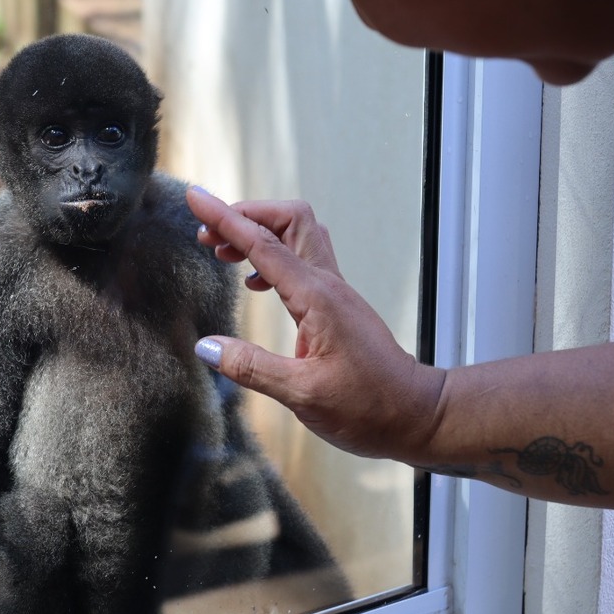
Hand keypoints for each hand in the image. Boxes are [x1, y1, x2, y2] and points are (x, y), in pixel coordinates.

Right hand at [187, 187, 445, 460]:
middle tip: (208, 234)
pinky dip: (272, 256)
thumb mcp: (302, 394)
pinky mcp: (337, 305)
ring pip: (298, 235)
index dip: (224, 218)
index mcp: (316, 298)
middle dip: (245, 214)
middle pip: (288, 219)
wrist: (417, 415)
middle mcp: (327, 285)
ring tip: (222, 252)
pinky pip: (302, 260)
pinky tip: (255, 283)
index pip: (262, 244)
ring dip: (259, 232)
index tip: (196, 198)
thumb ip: (252, 368)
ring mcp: (335, 292)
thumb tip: (206, 347)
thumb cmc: (369, 407)